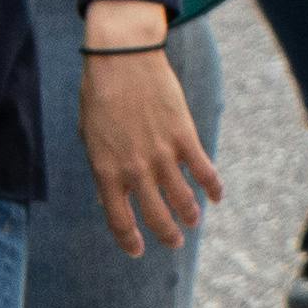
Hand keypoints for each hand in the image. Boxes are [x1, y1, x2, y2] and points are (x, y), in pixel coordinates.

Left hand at [79, 19, 221, 254]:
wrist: (122, 57)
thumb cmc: (100, 94)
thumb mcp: (90, 136)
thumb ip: (103, 167)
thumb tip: (110, 195)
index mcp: (106, 171)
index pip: (119, 221)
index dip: (130, 241)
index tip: (138, 250)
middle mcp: (134, 169)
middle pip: (155, 217)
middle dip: (167, 235)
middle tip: (175, 242)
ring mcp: (161, 154)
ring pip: (183, 200)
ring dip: (190, 216)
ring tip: (193, 221)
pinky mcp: (183, 136)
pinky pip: (204, 170)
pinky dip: (213, 187)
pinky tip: (217, 196)